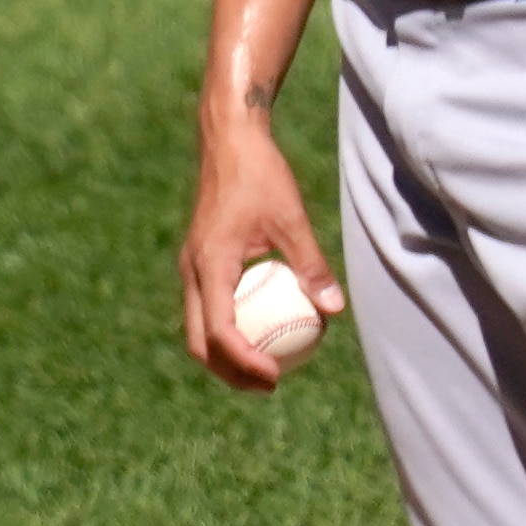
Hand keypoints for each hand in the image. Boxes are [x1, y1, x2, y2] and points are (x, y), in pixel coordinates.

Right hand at [180, 120, 344, 395]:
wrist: (227, 140)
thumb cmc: (260, 175)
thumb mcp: (292, 218)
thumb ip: (310, 264)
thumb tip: (334, 309)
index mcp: (210, 264)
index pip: (220, 331)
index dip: (245, 362)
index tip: (275, 376)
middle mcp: (192, 271)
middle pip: (199, 341)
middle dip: (229, 371)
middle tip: (268, 385)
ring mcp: (191, 267)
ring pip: (198, 328)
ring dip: (225, 355)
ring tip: (264, 368)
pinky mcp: (198, 260)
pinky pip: (207, 309)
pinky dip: (228, 330)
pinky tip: (261, 329)